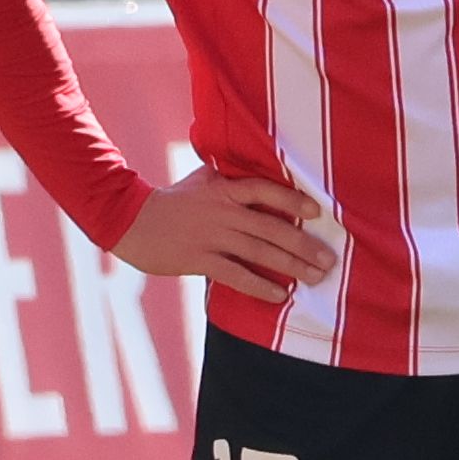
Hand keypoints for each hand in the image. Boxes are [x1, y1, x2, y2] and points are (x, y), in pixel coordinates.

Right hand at [115, 167, 338, 296]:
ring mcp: (213, 237)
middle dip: (304, 245)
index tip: (318, 212)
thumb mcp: (200, 179)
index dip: (293, 200)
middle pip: (272, 228)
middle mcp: (223, 213)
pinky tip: (281, 295)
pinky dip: (261, 287)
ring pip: (260, 253)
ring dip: (292, 267)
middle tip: (329, 259)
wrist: (129, 220)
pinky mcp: (200, 260)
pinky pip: (237, 275)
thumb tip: (247, 164)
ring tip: (315, 277)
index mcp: (225, 190)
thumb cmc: (170, 200)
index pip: (265, 191)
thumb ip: (227, 176)